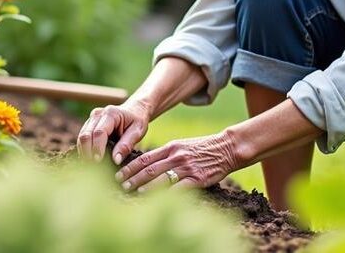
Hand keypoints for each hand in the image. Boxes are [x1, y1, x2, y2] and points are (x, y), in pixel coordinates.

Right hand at [77, 101, 150, 163]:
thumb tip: (115, 160)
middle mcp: (98, 114)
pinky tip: (89, 158)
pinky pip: (82, 137)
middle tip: (93, 166)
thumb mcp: (137, 132)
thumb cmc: (137, 120)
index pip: (99, 132)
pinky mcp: (89, 123)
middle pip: (86, 134)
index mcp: (111, 114)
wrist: (134, 109)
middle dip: (87, 152)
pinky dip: (84, 148)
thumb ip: (126, 145)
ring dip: (84, 151)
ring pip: (81, 136)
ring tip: (90, 165)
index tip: (98, 161)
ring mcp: (92, 118)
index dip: (97, 148)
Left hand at [114, 131, 239, 191]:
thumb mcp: (182, 145)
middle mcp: (176, 156)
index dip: (130, 166)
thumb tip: (147, 164)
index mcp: (171, 147)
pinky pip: (178, 188)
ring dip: (145, 185)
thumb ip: (166, 154)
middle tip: (120, 185)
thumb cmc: (202, 148)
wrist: (225, 148)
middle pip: (149, 168)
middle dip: (133, 177)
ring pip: (160, 177)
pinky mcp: (197, 179)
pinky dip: (166, 194)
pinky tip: (156, 199)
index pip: (145, 158)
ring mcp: (186, 167)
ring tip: (134, 192)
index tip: (119, 174)